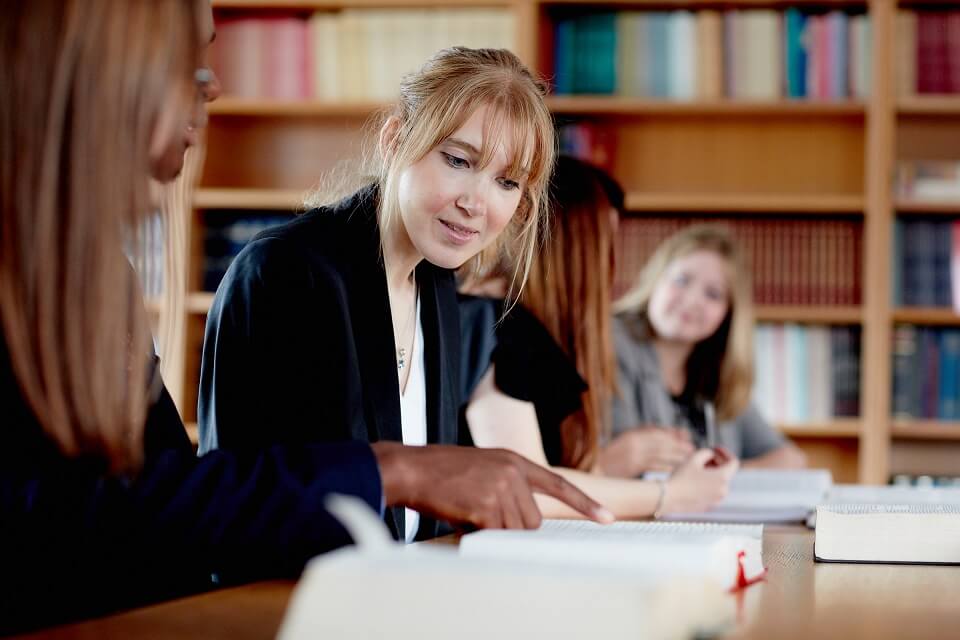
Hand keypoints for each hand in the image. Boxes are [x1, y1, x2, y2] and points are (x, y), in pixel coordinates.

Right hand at [371, 442, 614, 529]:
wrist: (412, 469)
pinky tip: (462, 516)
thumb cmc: (442, 473)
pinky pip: (495, 535)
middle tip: (482, 516)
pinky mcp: (486, 505)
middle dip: (512, 528)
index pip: (558, 484)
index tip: (608, 518)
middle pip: (532, 521)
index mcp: (514, 461)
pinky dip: (480, 534)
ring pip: (515, 531)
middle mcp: (513, 472)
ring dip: (494, 532)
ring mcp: (501, 487)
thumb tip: (524, 524)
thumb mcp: (484, 469)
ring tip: (469, 511)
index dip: (585, 503)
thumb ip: (509, 488)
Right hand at [596, 426, 694, 476]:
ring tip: (688, 459)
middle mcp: (633, 443)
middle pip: (661, 443)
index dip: (673, 434)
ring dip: (676, 456)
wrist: (594, 469)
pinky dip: (666, 466)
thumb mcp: (627, 441)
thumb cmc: (613, 457)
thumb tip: (670, 433)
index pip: (657, 432)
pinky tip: (675, 469)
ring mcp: (633, 456)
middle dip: (678, 445)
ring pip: (660, 454)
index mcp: (632, 435)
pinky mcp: (633, 468)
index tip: (685, 436)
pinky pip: (654, 466)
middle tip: (692, 449)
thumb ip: (646, 436)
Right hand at [661, 448, 738, 513]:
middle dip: (717, 462)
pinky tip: (695, 479)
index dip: (726, 453)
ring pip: (720, 482)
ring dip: (713, 472)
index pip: (734, 462)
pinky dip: (709, 483)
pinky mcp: (709, 505)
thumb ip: (707, 452)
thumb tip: (711, 455)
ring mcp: (717, 499)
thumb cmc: (681, 478)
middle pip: (726, 472)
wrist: (669, 497)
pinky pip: (713, 491)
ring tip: (698, 468)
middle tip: (705, 456)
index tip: (716, 449)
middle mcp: (723, 490)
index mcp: (722, 478)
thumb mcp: (694, 458)